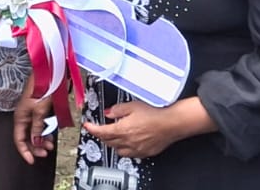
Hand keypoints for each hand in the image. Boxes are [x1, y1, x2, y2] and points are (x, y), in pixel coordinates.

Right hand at [13, 93, 54, 165]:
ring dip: (42, 140)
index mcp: (20, 117)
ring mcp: (32, 113)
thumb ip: (37, 128)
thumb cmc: (41, 89)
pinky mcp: (40, 110)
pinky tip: (51, 135)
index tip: (31, 161)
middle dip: (35, 147)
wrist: (49, 74)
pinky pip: (41, 125)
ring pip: (35, 132)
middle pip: (27, 138)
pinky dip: (45, 132)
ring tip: (50, 145)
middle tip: (44, 153)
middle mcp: (25, 116)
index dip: (24, 151)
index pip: (19, 139)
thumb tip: (35, 142)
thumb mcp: (40, 111)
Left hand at [83, 99, 197, 159]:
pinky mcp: (145, 152)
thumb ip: (117, 109)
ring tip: (112, 136)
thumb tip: (108, 112)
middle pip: (108, 142)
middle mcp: (128, 141)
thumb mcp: (132, 105)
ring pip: (117, 150)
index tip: (87, 126)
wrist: (171, 123)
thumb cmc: (155, 113)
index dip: (92, 129)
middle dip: (101, 135)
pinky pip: (129, 154)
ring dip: (112, 143)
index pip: (102, 132)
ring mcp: (136, 149)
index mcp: (122, 129)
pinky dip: (124, 149)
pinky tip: (126, 143)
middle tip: (99, 129)